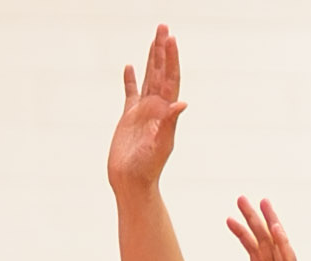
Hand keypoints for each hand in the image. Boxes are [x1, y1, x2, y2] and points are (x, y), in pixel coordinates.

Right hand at [107, 24, 185, 195]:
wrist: (131, 183)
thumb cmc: (147, 168)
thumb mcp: (160, 145)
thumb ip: (170, 123)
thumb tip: (182, 103)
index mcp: (165, 111)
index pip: (171, 78)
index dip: (171, 58)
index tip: (170, 39)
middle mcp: (156, 108)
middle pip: (161, 72)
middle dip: (162, 50)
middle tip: (163, 27)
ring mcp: (143, 112)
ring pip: (149, 78)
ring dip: (151, 59)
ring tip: (154, 38)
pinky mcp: (129, 119)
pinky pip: (130, 94)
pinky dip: (131, 80)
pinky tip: (130, 67)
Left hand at [205, 196, 310, 260]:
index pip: (253, 252)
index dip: (242, 235)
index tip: (228, 220)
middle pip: (264, 243)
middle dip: (254, 220)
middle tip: (242, 198)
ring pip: (277, 245)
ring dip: (269, 223)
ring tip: (261, 202)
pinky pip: (288, 260)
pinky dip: (282, 244)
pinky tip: (275, 227)